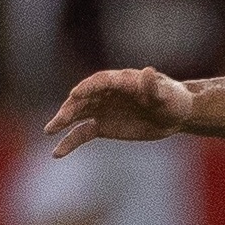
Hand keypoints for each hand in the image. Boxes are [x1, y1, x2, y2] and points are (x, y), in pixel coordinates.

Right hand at [47, 67, 195, 155]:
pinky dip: (69, 142)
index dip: (89, 87)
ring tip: (49, 130)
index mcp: (121, 81)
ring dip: (63, 122)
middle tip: (60, 120)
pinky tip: (57, 153)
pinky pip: (82, 133)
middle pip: (84, 98)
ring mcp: (101, 109)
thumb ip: (153, 86)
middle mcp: (106, 93)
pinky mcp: (102, 126)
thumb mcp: (166, 94)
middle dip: (70, 108)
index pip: (100, 81)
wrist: (175, 115)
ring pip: (78, 114)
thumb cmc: (172, 99)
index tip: (76, 94)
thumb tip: (148, 71)